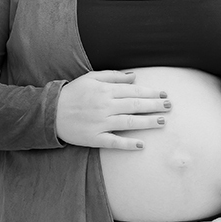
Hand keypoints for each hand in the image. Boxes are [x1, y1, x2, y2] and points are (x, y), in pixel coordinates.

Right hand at [55, 70, 169, 149]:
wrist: (50, 112)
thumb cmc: (73, 93)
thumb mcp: (91, 78)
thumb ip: (113, 76)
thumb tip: (134, 76)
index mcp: (104, 91)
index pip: (133, 91)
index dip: (150, 93)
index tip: (164, 94)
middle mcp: (104, 106)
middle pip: (134, 106)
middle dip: (154, 106)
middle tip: (170, 106)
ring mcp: (100, 123)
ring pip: (128, 122)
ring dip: (147, 122)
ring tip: (162, 122)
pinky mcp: (94, 138)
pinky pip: (114, 142)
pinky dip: (128, 144)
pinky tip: (141, 145)